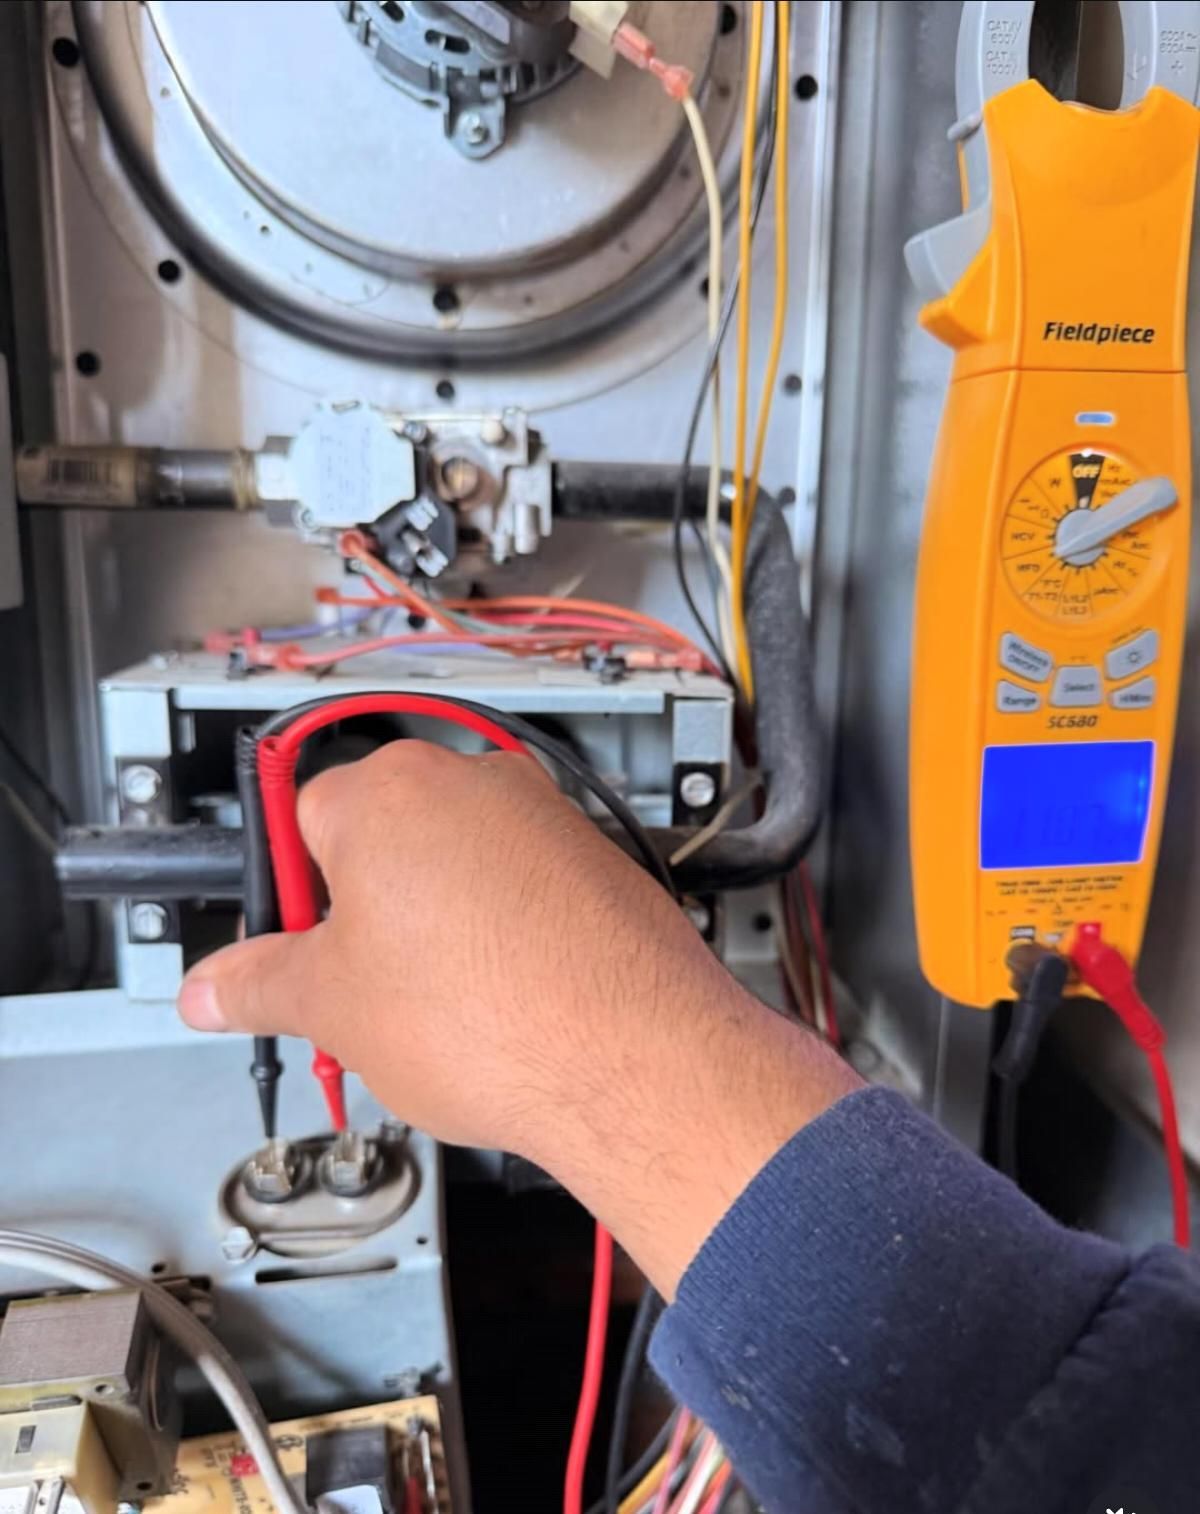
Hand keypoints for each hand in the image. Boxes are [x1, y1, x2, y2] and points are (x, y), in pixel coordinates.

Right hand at [178, 742, 859, 1294]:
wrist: (634, 1058)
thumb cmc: (499, 1015)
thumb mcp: (333, 1007)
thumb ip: (256, 984)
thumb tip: (213, 987)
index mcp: (389, 790)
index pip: (300, 819)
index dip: (293, 897)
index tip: (296, 949)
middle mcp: (472, 782)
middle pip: (381, 839)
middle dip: (364, 915)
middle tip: (362, 991)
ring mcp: (543, 817)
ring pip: (453, 866)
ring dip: (433, 927)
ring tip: (441, 1008)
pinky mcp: (595, 859)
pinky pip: (519, 888)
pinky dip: (500, 934)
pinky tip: (501, 1002)